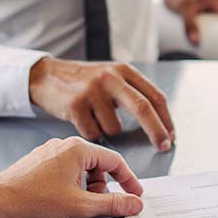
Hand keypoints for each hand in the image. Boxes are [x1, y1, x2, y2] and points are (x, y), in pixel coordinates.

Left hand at [0, 137, 144, 217]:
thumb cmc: (33, 200)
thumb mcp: (81, 206)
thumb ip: (112, 204)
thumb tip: (133, 204)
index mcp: (77, 149)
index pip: (115, 161)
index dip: (128, 180)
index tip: (134, 194)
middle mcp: (63, 145)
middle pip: (97, 164)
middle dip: (101, 187)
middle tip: (95, 205)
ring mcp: (49, 152)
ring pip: (80, 169)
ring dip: (85, 188)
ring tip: (74, 204)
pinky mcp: (39, 162)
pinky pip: (65, 170)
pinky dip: (71, 185)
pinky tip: (60, 200)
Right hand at [29, 57, 174, 151]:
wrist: (46, 75)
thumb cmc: (83, 81)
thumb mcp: (111, 76)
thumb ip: (132, 92)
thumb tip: (158, 122)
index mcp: (123, 70)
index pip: (154, 95)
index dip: (166, 119)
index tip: (170, 136)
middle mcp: (110, 77)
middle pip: (143, 108)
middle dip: (156, 131)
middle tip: (163, 147)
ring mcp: (92, 91)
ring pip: (115, 128)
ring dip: (109, 132)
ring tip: (95, 118)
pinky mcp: (75, 105)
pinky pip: (93, 133)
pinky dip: (91, 133)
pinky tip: (82, 120)